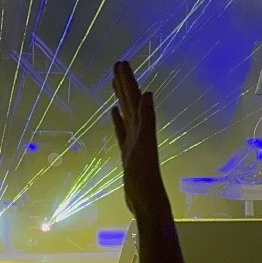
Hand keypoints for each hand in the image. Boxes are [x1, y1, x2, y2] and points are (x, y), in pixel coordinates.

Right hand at [111, 61, 167, 218]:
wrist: (146, 199)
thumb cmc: (145, 175)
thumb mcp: (145, 145)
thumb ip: (147, 120)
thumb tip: (148, 93)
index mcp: (143, 126)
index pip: (134, 98)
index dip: (128, 80)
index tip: (121, 63)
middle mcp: (139, 129)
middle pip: (130, 101)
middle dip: (124, 82)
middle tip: (118, 64)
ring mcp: (133, 140)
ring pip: (126, 113)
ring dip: (121, 97)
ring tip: (115, 82)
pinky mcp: (127, 151)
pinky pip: (121, 130)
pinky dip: (118, 120)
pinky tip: (114, 112)